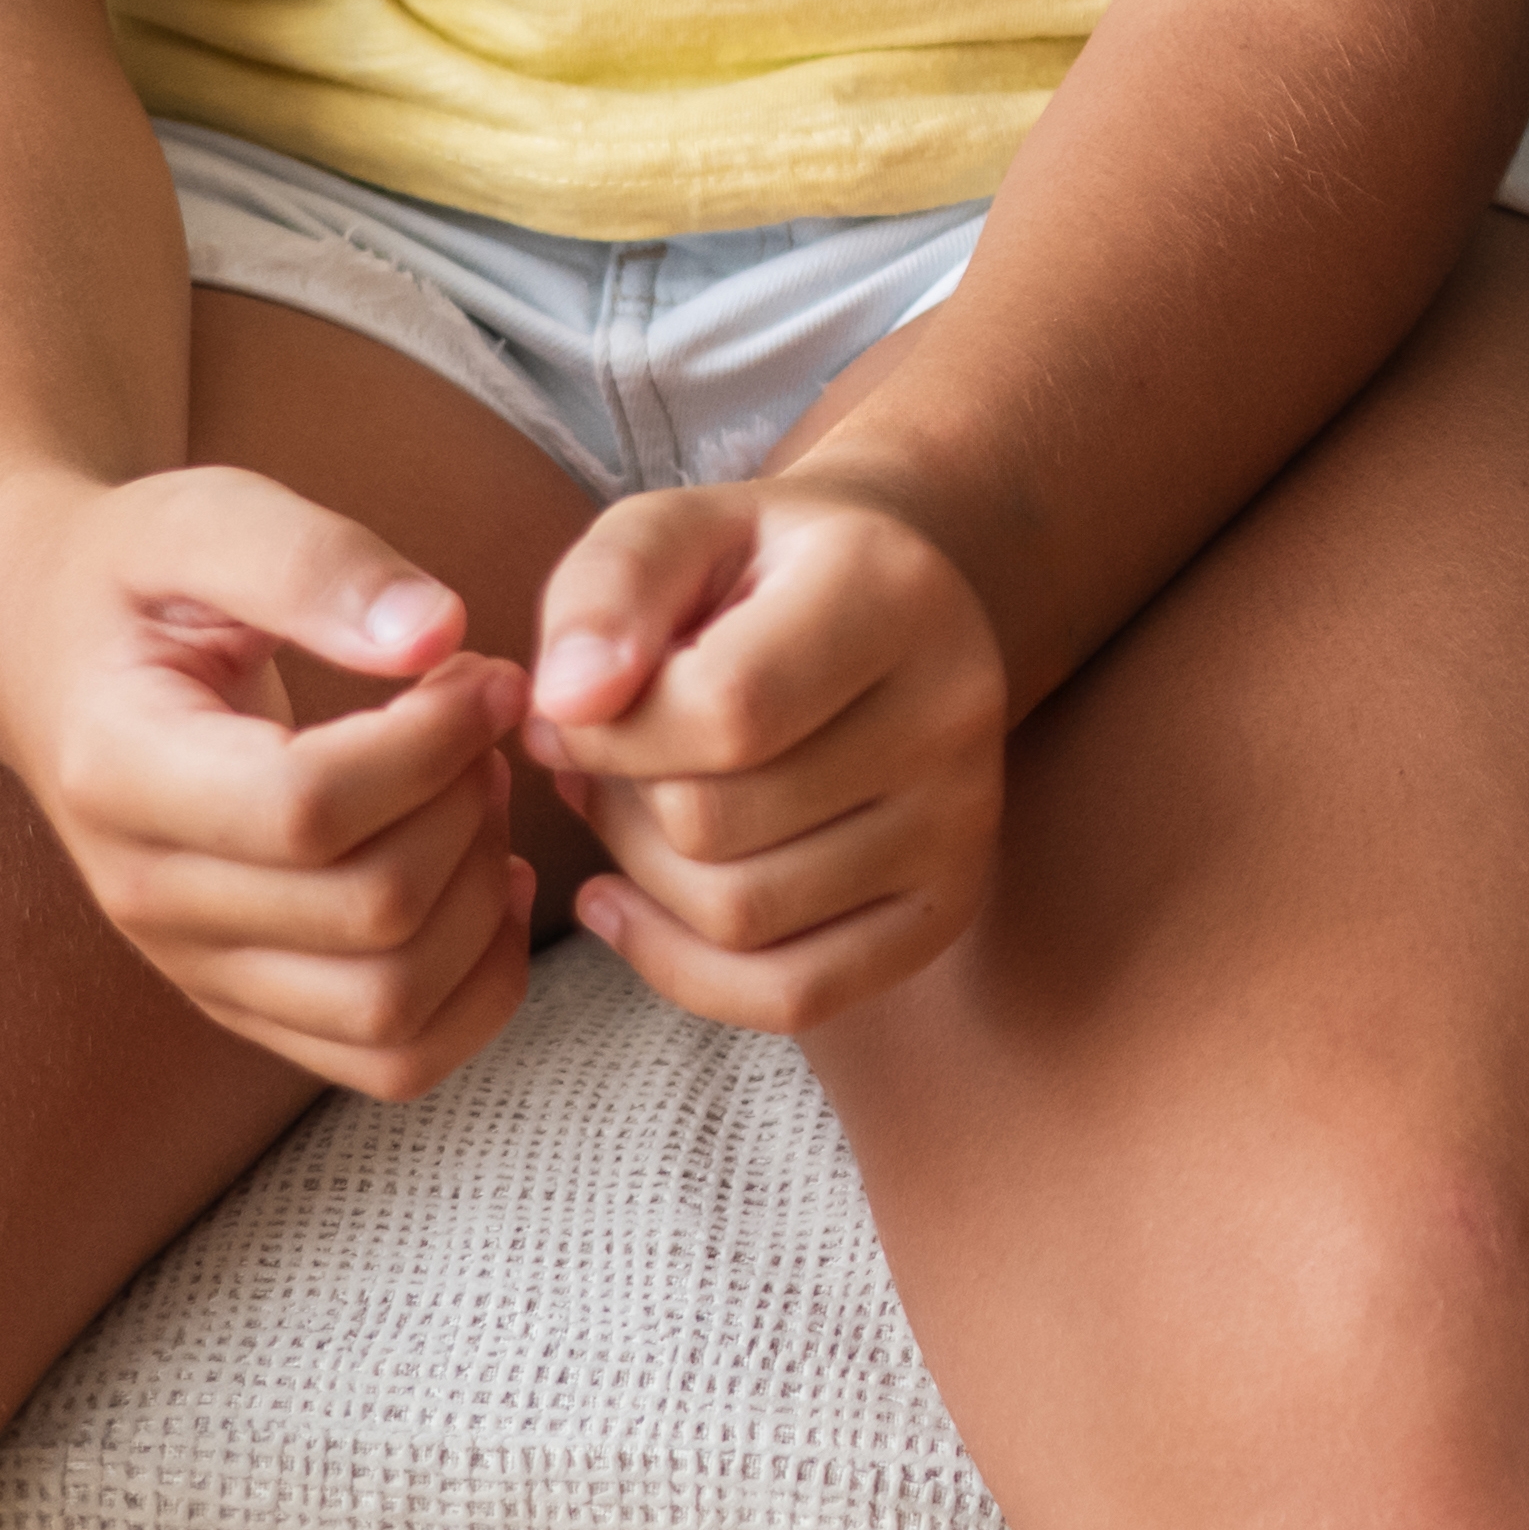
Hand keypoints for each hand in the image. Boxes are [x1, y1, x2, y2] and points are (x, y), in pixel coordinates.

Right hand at [0, 467, 540, 1098]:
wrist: (51, 651)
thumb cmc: (137, 577)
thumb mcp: (206, 515)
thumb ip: (317, 561)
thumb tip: (437, 634)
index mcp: (121, 773)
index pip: (308, 810)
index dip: (434, 742)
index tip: (480, 669)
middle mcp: (146, 896)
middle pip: (370, 912)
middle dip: (470, 803)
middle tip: (484, 716)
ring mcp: (194, 965)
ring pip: (390, 1005)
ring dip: (480, 894)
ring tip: (480, 786)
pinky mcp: (245, 1001)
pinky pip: (392, 1058)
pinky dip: (478, 986)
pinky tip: (490, 879)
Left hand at [516, 471, 1013, 1035]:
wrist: (881, 606)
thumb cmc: (750, 572)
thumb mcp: (668, 533)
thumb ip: (604, 591)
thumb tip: (566, 705)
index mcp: (893, 592)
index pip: (724, 709)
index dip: (606, 730)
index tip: (568, 706)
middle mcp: (953, 710)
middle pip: (717, 824)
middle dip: (617, 798)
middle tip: (598, 757)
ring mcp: (962, 821)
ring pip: (741, 916)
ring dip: (640, 872)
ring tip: (629, 804)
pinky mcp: (945, 905)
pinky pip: (793, 996)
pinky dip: (680, 969)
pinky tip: (625, 899)